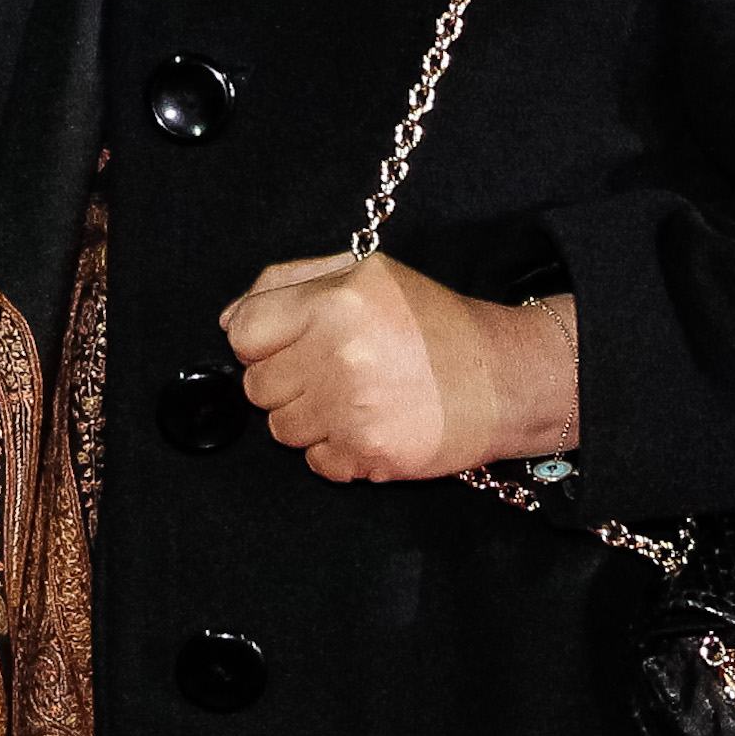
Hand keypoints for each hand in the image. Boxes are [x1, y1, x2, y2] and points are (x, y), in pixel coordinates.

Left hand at [222, 254, 575, 483]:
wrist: (505, 380)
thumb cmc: (433, 323)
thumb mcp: (365, 273)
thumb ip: (288, 283)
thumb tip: (229, 320)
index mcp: (334, 304)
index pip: (244, 334)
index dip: (260, 340)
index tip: (287, 343)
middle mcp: (338, 357)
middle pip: (257, 385)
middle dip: (284, 380)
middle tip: (326, 372)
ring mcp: (353, 411)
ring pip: (280, 429)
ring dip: (307, 418)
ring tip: (349, 399)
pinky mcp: (370, 454)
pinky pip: (314, 462)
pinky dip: (333, 450)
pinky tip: (365, 426)